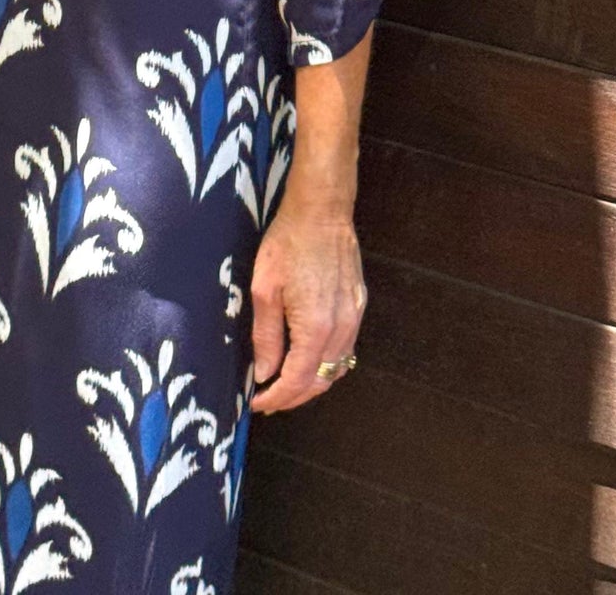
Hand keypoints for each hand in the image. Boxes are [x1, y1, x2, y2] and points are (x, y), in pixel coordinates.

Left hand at [248, 195, 366, 413]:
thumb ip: (265, 336)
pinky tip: (307, 359)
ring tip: (285, 385)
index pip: (297, 381)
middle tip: (268, 400)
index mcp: (316, 328)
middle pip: (320, 382)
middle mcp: (342, 329)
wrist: (322, 211)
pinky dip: (325, 363)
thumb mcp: (265, 289)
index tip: (256, 403)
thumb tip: (263, 373)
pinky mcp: (358, 306)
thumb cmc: (288, 243)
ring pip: (336, 369)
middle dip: (293, 397)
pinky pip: (345, 349)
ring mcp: (354, 318)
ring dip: (311, 383)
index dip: (276, 398)